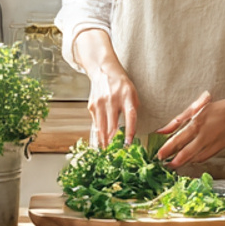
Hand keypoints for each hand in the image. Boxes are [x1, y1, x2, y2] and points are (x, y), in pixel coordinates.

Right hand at [72, 28, 140, 146]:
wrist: (103, 70)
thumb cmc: (121, 84)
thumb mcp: (132, 93)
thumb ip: (133, 110)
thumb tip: (131, 131)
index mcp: (126, 97)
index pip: (130, 117)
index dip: (130, 132)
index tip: (128, 144)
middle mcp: (112, 100)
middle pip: (112, 126)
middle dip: (114, 143)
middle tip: (116, 155)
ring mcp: (100, 103)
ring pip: (101, 128)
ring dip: (104, 142)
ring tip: (107, 153)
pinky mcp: (91, 106)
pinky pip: (96, 124)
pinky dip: (98, 134)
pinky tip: (101, 142)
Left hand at [155, 92, 224, 168]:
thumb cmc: (218, 107)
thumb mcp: (196, 108)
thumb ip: (178, 120)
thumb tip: (162, 130)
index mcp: (197, 123)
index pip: (177, 140)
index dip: (167, 149)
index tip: (159, 155)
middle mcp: (204, 135)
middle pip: (185, 152)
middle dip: (174, 161)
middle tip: (166, 165)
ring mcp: (213, 142)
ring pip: (195, 157)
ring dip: (185, 161)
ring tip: (176, 163)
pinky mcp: (221, 147)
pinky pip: (206, 157)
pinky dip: (197, 159)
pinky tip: (192, 159)